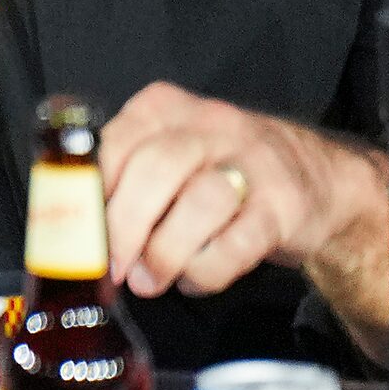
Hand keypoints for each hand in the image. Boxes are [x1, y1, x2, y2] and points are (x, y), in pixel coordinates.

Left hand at [100, 81, 366, 298]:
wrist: (316, 180)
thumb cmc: (219, 170)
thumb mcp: (168, 152)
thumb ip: (122, 177)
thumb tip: (72, 228)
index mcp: (166, 109)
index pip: (116, 142)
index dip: (92, 195)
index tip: (79, 235)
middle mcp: (211, 126)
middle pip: (156, 169)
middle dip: (125, 227)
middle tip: (113, 267)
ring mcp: (254, 163)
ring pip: (201, 202)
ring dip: (166, 252)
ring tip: (150, 280)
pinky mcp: (285, 207)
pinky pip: (238, 243)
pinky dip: (207, 270)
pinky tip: (194, 278)